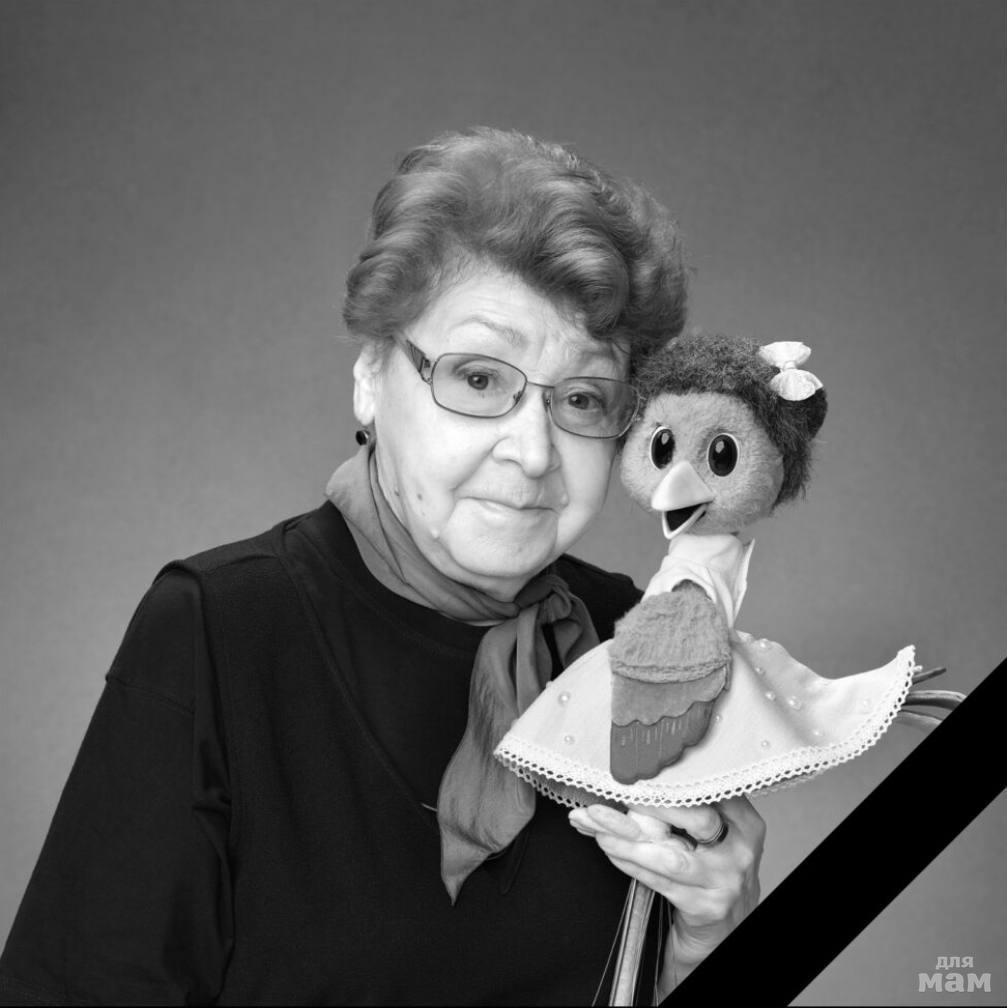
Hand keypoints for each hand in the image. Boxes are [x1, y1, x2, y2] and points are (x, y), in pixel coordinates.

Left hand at [569, 797, 764, 993]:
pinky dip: (631, 864)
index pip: (706, 791)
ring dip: (628, 841)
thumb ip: (689, 807)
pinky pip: (661, 882)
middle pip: (695, 818)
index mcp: (744, 821)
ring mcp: (725, 880)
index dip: (669, 782)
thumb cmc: (712, 869)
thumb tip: (638, 779)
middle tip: (615, 794)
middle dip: (649, 805)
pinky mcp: (707, 907)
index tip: (636, 774)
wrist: (726, 926)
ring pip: (671, 856)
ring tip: (598, 827)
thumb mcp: (714, 834)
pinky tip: (612, 851)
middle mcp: (740, 849)